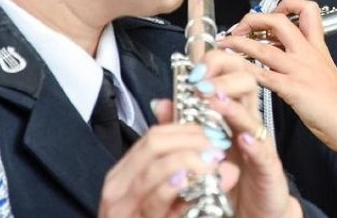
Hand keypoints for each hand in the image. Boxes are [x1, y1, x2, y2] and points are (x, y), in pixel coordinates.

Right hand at [98, 105, 235, 217]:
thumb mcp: (164, 194)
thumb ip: (185, 169)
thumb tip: (218, 151)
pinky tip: (190, 182)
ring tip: (211, 164)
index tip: (214, 133)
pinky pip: (155, 199)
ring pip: (153, 169)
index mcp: (125, 171)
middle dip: (192, 140)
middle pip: (154, 144)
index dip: (188, 129)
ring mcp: (123, 207)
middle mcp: (118, 186)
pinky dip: (176, 187)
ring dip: (188, 161)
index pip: (156, 134)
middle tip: (217, 148)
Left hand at [99, 50, 300, 217]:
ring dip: (233, 105)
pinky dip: (253, 143)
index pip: (230, 73)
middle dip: (225, 74)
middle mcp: (248, 121)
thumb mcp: (201, 147)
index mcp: (232, 112)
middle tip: (201, 82)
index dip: (215, 62)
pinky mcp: (268, 167)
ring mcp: (260, 143)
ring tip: (215, 100)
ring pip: (253, 113)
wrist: (253, 211)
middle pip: (247, 82)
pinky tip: (241, 138)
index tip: (193, 65)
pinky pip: (263, 151)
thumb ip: (182, 124)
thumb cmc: (228, 177)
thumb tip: (160, 102)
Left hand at [222, 0, 336, 170]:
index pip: (307, 9)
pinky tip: (234, 72)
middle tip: (239, 28)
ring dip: (239, 44)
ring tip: (224, 45)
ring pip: (263, 47)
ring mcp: (300, 70)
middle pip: (278, 21)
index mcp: (317, 47)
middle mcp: (308, 53)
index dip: (286, 4)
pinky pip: (263, 75)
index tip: (269, 12)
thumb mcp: (325, 70)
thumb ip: (307, 58)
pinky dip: (245, 71)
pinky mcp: (293, 89)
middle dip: (253, 20)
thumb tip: (283, 51)